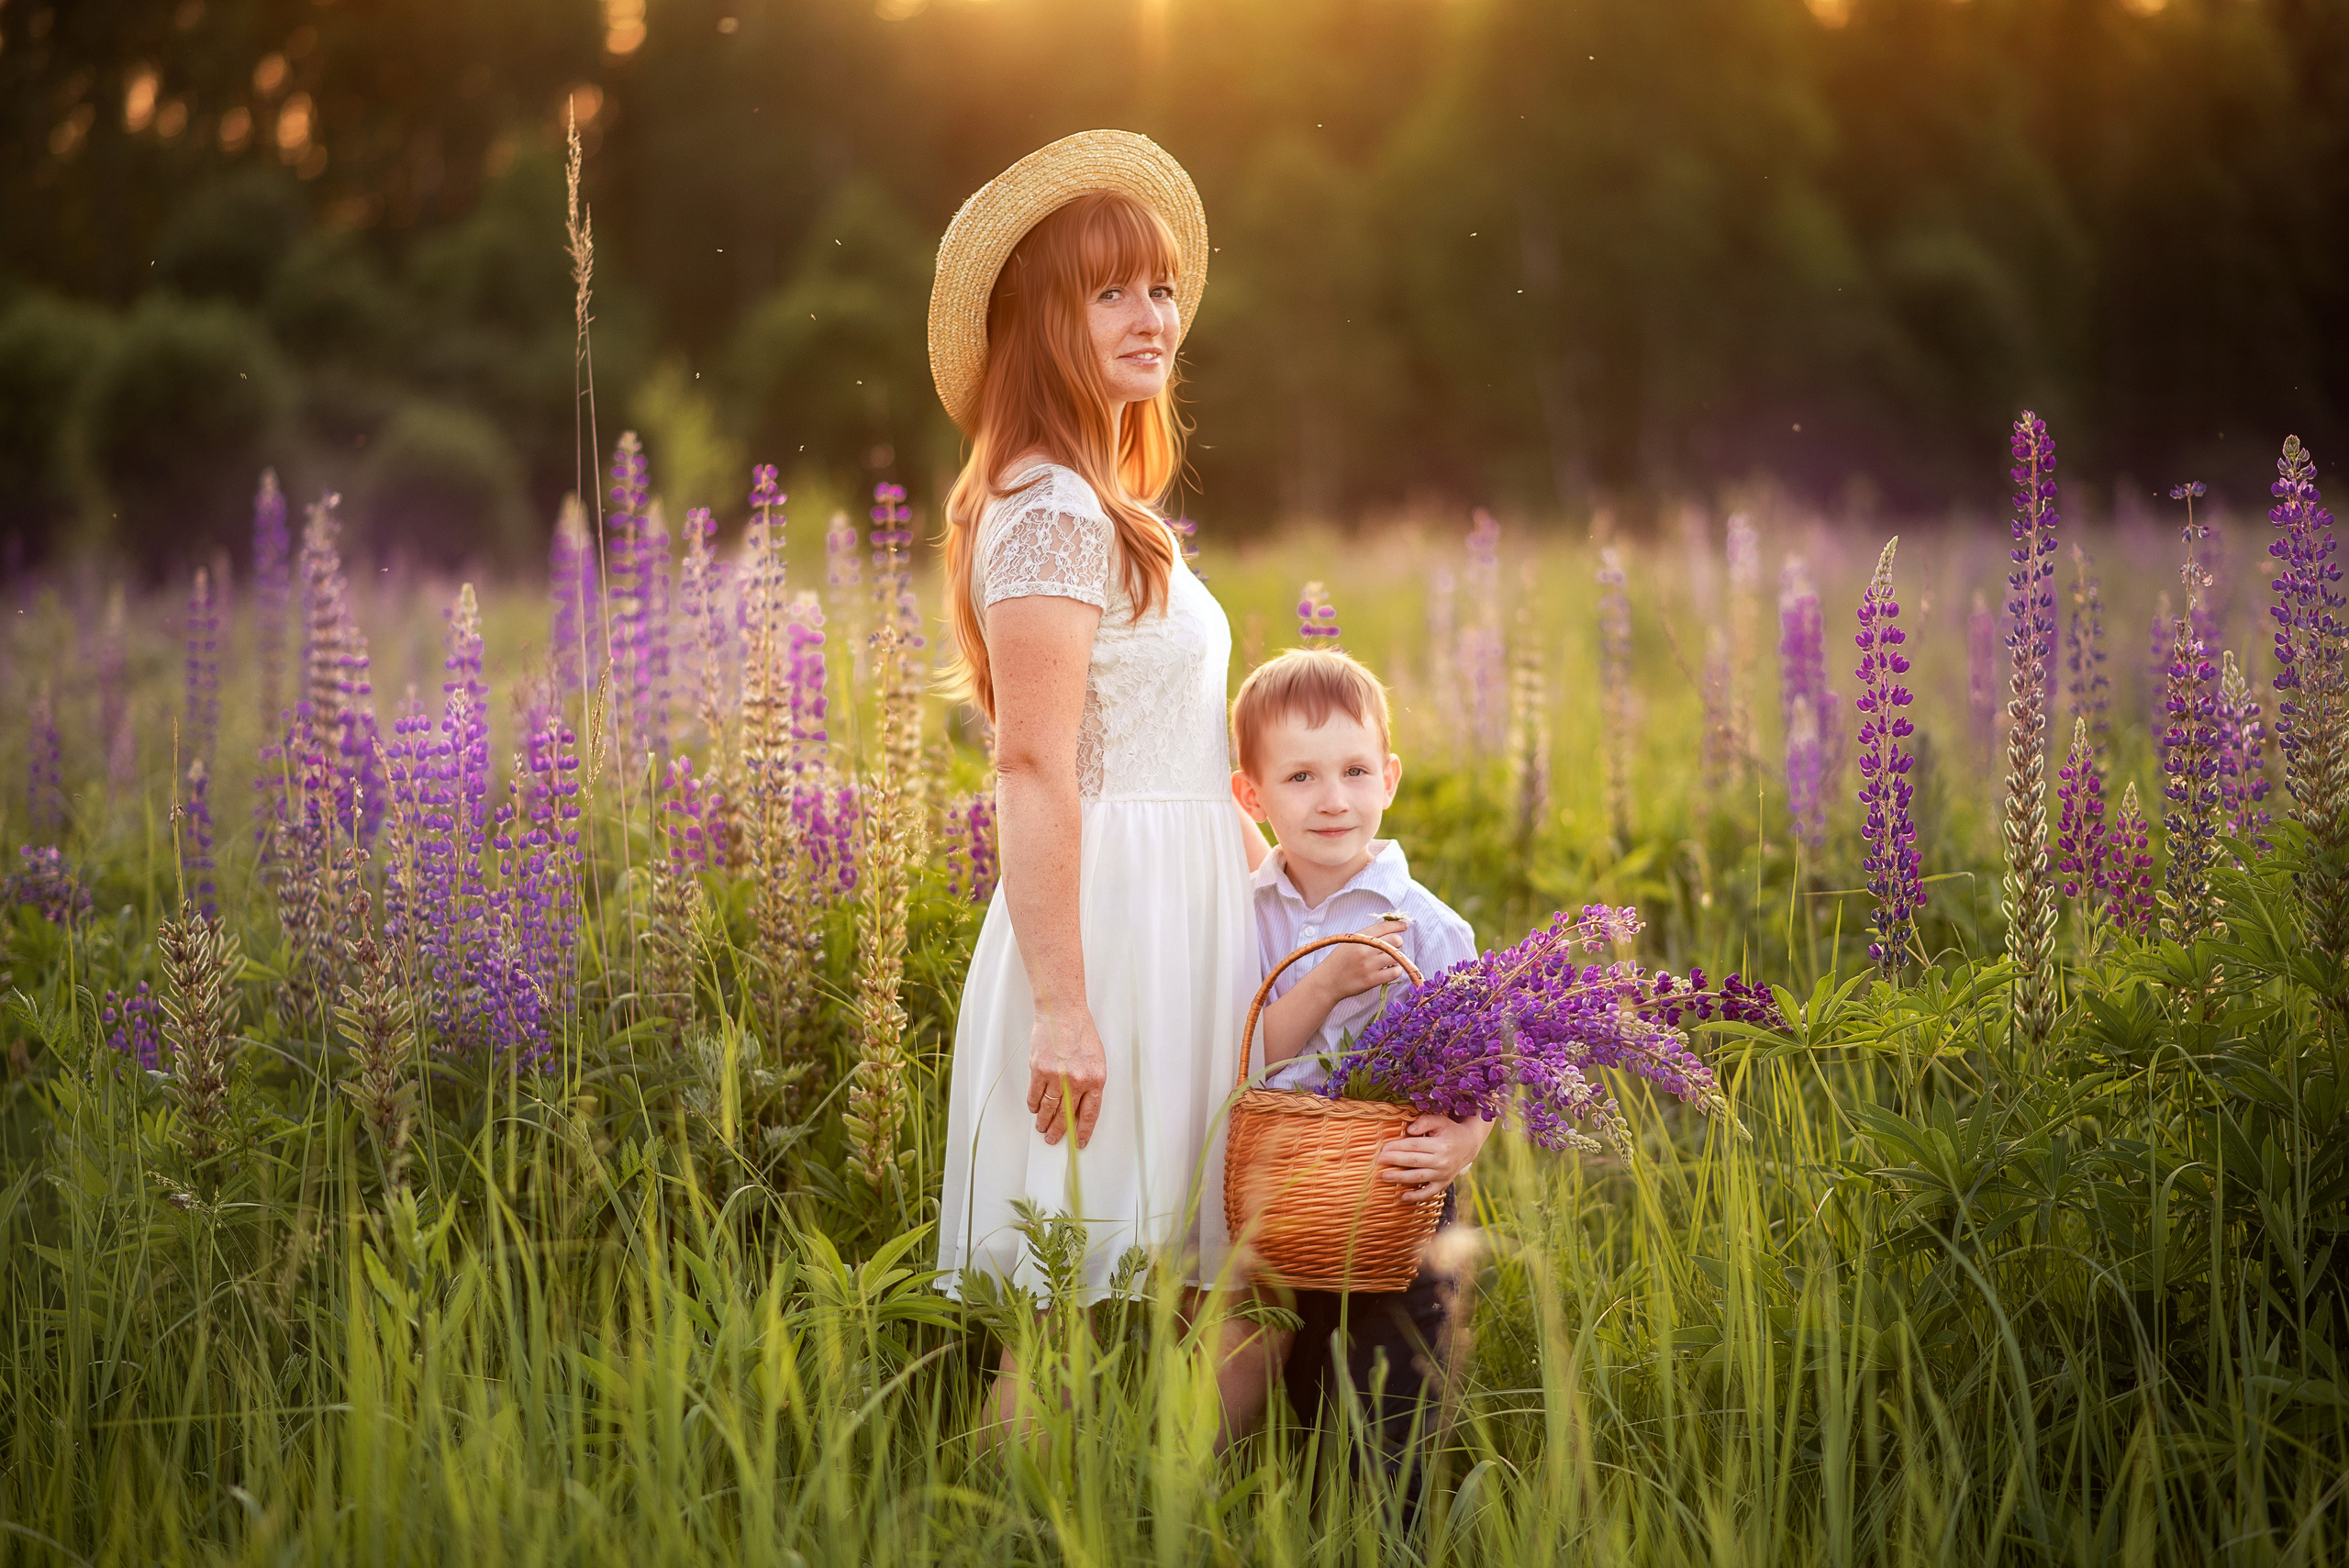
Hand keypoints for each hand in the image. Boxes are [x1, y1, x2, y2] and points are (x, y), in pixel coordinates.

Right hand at [1027, 1008, 1106, 1148]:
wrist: (1063, 1013)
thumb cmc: (1081, 1032)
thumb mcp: (1097, 1059)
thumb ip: (1091, 1083)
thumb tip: (1081, 1106)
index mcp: (1096, 1079)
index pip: (1089, 1114)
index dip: (1083, 1131)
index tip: (1078, 1141)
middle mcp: (1077, 1081)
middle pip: (1066, 1116)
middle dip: (1059, 1131)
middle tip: (1054, 1139)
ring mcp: (1057, 1076)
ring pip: (1049, 1109)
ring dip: (1044, 1122)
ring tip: (1042, 1128)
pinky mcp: (1039, 1070)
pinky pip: (1035, 1095)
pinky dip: (1034, 1105)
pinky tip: (1034, 1109)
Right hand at [1308, 918, 1411, 1001]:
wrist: (1327, 982)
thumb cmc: (1339, 961)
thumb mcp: (1348, 942)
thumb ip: (1366, 937)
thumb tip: (1389, 930)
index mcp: (1359, 938)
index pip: (1383, 927)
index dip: (1397, 925)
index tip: (1404, 926)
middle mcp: (1365, 950)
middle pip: (1395, 940)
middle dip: (1397, 942)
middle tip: (1392, 948)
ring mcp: (1369, 965)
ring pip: (1396, 956)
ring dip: (1396, 958)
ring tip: (1388, 961)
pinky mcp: (1372, 980)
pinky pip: (1395, 972)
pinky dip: (1395, 970)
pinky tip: (1388, 970)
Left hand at [1376, 1112, 1492, 1203]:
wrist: (1469, 1145)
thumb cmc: (1449, 1131)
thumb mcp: (1440, 1121)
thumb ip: (1424, 1122)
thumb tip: (1408, 1130)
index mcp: (1440, 1145)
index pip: (1414, 1146)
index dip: (1397, 1147)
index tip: (1382, 1148)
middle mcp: (1442, 1161)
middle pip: (1413, 1161)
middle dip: (1393, 1161)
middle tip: (1377, 1161)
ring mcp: (1443, 1174)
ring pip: (1418, 1177)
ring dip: (1399, 1178)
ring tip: (1383, 1176)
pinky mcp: (1443, 1183)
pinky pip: (1428, 1192)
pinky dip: (1416, 1197)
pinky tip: (1402, 1197)